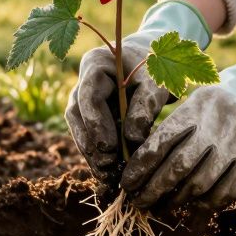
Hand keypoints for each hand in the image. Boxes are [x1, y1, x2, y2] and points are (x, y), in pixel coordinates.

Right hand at [65, 0, 211, 178]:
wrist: (154, 60)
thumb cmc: (157, 68)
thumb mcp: (156, 83)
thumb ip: (144, 106)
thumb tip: (132, 140)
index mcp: (95, 63)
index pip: (89, 95)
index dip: (96, 123)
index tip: (109, 148)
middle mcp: (82, 80)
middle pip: (78, 114)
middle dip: (91, 143)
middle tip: (107, 168)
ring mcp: (83, 98)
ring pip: (79, 128)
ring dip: (91, 153)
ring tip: (107, 175)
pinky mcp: (89, 114)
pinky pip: (88, 135)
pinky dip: (97, 154)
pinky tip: (108, 173)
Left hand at [121, 26, 235, 209]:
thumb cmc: (224, 103)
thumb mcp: (198, 101)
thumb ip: (173, 128)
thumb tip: (141, 165)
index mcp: (198, 106)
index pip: (161, 141)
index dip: (140, 167)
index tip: (127, 184)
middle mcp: (220, 124)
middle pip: (178, 167)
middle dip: (154, 189)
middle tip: (139, 202)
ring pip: (201, 183)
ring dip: (177, 200)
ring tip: (163, 205)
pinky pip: (226, 192)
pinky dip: (206, 202)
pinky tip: (194, 204)